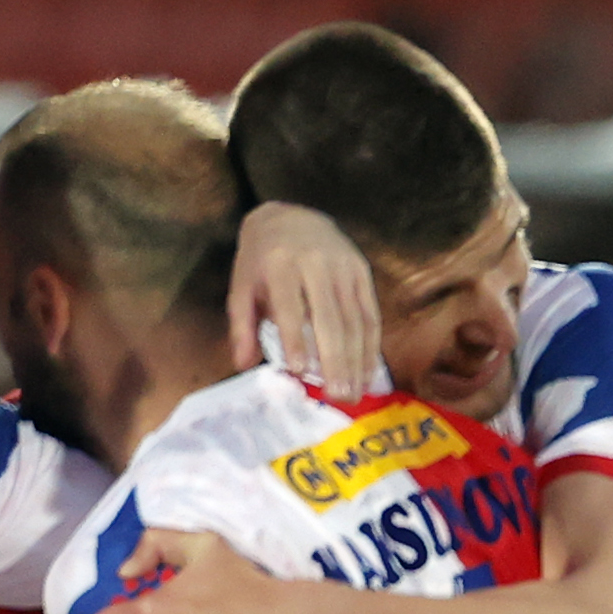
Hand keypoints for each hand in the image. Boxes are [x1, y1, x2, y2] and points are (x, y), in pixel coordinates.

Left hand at [230, 201, 378, 387]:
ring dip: (356, 361)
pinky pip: (370, 314)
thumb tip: (244, 364)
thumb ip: (242, 325)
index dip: (296, 340)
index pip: (290, 307)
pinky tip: (367, 373)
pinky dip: (370, 347)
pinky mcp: (362, 272)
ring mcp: (343, 268)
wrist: (293, 216)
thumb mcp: (242, 285)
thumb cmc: (263, 259)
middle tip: (338, 397)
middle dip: (335, 361)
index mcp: (280, 265)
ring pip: (354, 320)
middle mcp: (316, 264)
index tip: (300, 372)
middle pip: (329, 319)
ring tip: (354, 394)